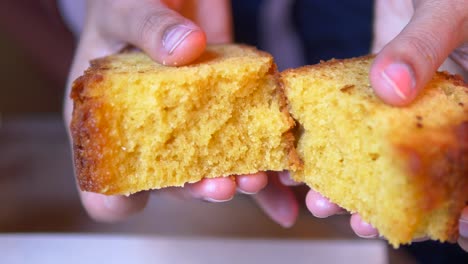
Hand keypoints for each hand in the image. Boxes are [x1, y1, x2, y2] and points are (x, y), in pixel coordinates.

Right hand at [64, 0, 277, 222]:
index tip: (142, 195)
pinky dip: (265, 160)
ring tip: (256, 179)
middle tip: (220, 185)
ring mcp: (188, 122)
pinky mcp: (224, 109)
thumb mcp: (125, 8)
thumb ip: (149, 28)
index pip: (103, 180)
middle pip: (168, 179)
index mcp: (106, 120)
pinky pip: (243, 141)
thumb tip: (186, 48)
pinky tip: (283, 181)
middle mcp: (149, 130)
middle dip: (196, 188)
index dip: (116, 197)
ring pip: (210, 166)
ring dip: (235, 179)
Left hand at [305, 0, 467, 248]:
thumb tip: (392, 88)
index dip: (450, 204)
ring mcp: (404, 96)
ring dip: (350, 175)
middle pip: (413, 166)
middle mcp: (437, 107)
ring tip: (321, 199)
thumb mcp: (451, 10)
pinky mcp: (375, 80)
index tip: (426, 228)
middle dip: (385, 200)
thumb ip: (426, 46)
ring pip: (376, 146)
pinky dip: (330, 133)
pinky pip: (350, 113)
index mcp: (465, 103)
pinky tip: (308, 152)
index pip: (461, 165)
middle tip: (355, 221)